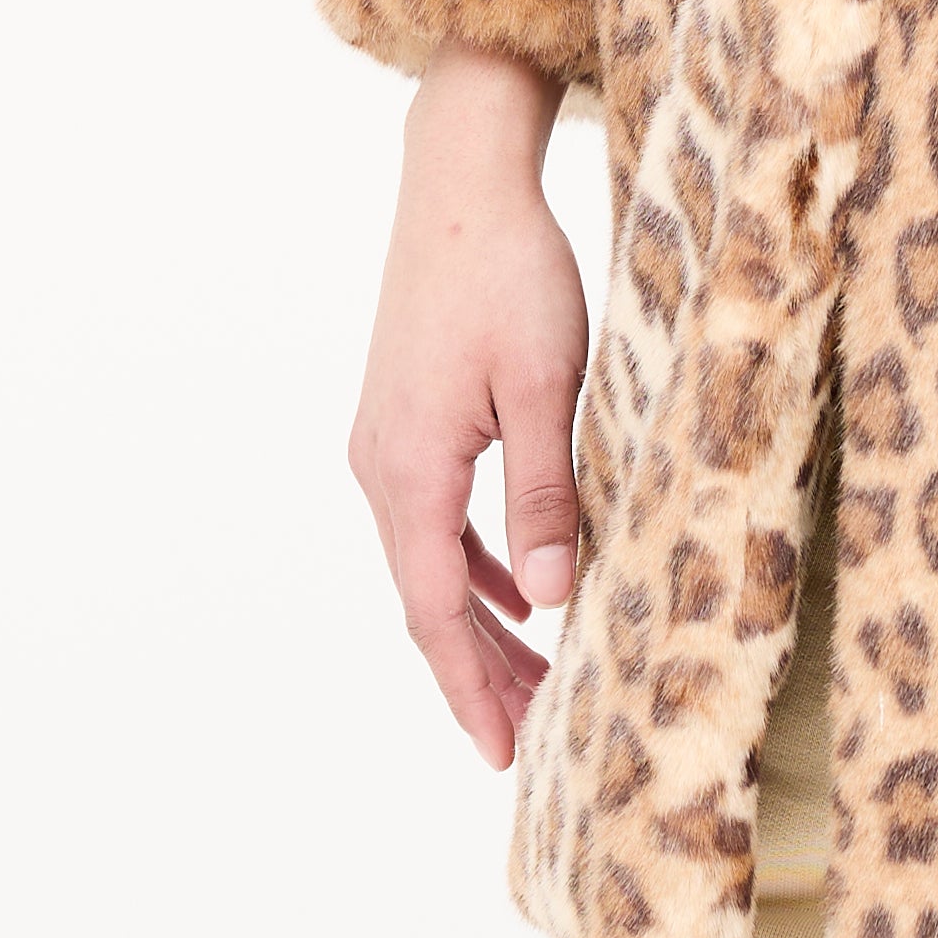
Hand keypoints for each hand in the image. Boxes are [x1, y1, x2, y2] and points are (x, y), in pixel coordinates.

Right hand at [349, 39, 585, 766]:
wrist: (459, 183)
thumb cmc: (510, 273)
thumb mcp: (546, 383)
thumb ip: (545, 492)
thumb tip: (555, 598)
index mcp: (411, 468)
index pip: (436, 610)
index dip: (470, 687)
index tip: (502, 754)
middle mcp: (382, 465)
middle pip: (427, 597)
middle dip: (476, 672)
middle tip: (526, 740)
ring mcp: (386, 440)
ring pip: (431, 558)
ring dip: (479, 622)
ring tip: (534, 679)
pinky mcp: (404, 415)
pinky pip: (434, 515)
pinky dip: (474, 564)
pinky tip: (519, 587)